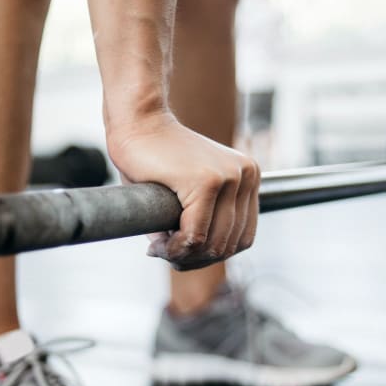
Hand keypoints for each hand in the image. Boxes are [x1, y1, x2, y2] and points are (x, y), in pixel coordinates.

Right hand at [107, 111, 259, 270]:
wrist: (136, 123)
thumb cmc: (154, 159)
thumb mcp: (188, 195)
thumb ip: (200, 225)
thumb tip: (194, 262)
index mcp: (248, 177)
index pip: (242, 237)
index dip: (211, 255)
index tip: (181, 253)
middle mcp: (247, 175)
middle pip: (230, 244)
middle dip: (196, 259)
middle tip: (166, 254)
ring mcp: (230, 176)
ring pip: (214, 243)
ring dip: (184, 256)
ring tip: (160, 250)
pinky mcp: (207, 181)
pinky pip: (196, 235)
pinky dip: (176, 248)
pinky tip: (159, 245)